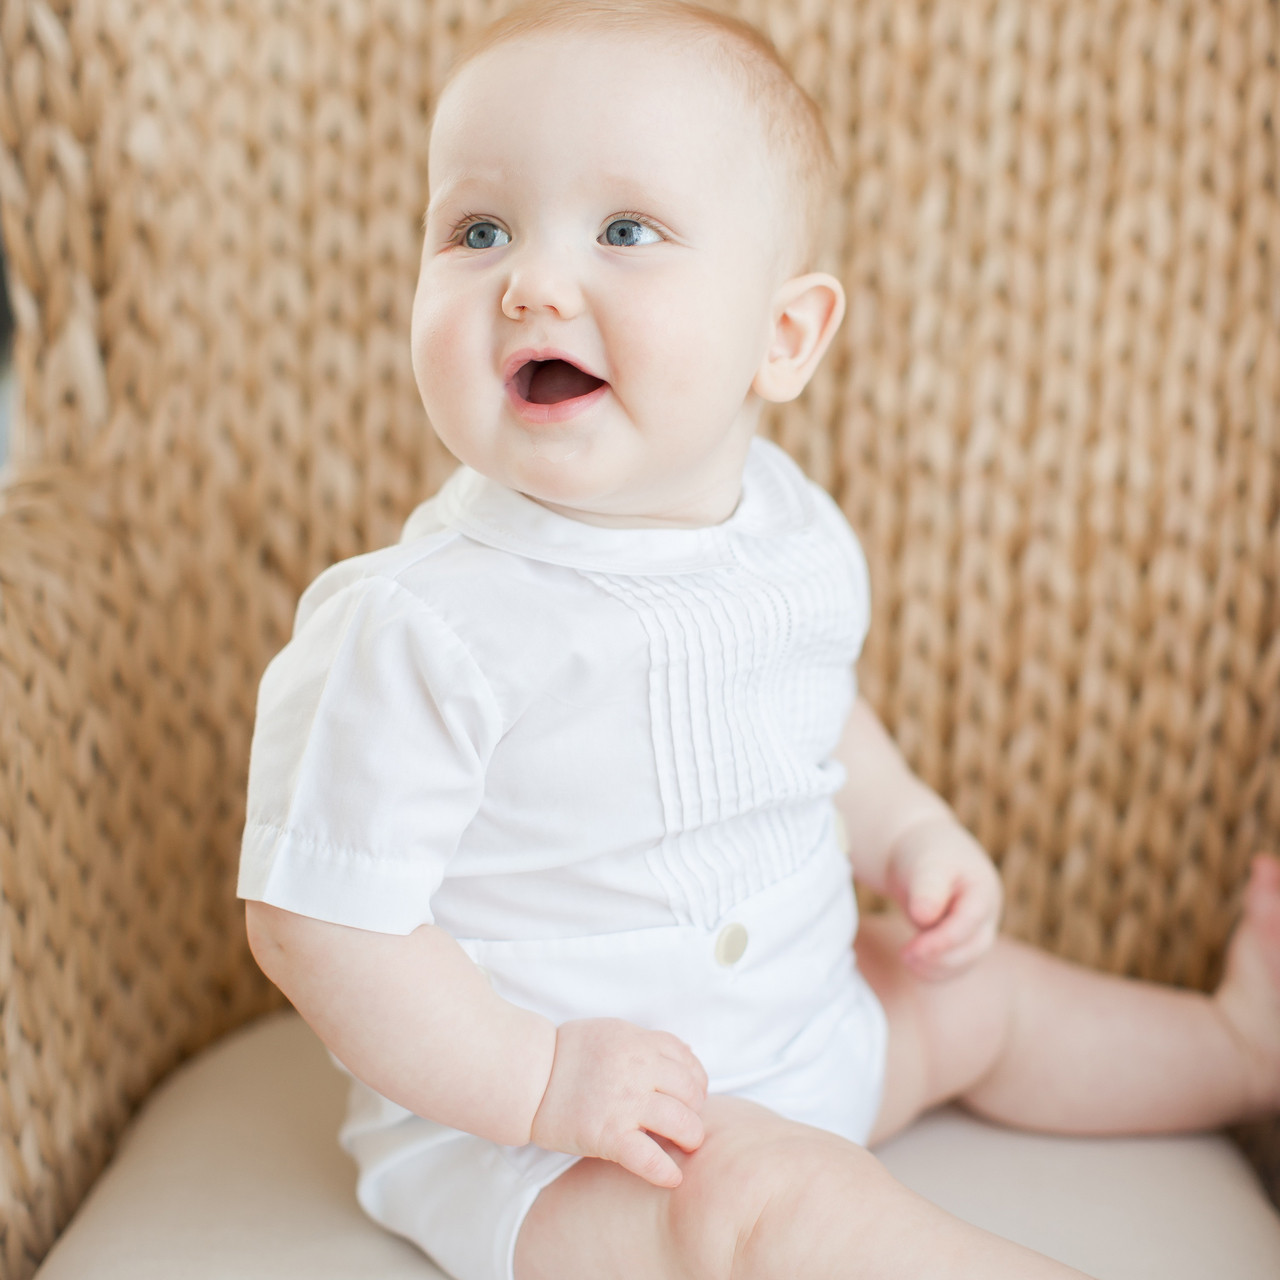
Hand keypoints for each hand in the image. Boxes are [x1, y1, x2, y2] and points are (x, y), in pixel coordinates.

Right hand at [529, 1018, 707, 1187]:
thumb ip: (648, 1042)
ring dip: (690, 1138)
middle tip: (686, 1125)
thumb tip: (687, 1056)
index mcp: (638, 1042)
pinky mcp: (608, 1134)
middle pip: (691, 1093)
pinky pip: (650, 1159)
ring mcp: (625, 1101)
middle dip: (694, 1111)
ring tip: (683, 1147)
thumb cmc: (566, 1053)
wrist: (527, 1076)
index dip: (697, 1083)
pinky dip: (666, 1172)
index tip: (691, 1098)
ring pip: (682, 1123)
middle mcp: (638, 1068)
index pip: (688, 1062)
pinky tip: (672, 1177)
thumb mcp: (612, 1032)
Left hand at [885, 815, 1002, 979]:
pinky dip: (934, 970)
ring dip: (937, 968)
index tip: (914, 949)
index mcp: (983, 889)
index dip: (944, 940)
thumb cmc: (923, 853)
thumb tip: (924, 918)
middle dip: (941, 957)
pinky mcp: (960, 941)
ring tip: (905, 957)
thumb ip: (928, 887)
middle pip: (974, 948)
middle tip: (906, 955)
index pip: (970, 922)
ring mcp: (975, 929)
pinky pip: (953, 965)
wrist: (917, 852)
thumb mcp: (926, 863)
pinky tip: (912, 963)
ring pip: (965, 961)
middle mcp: (986, 913)